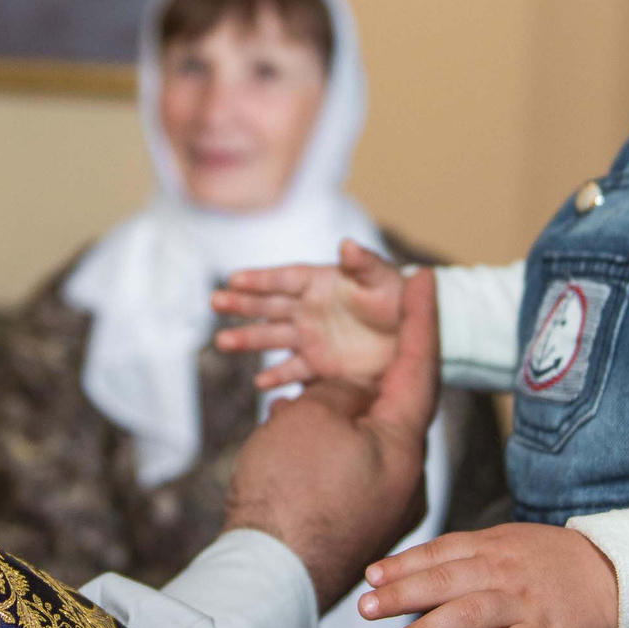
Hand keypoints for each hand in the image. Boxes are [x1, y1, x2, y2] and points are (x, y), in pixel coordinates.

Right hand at [213, 239, 407, 387]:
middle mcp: (309, 308)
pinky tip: (259, 384)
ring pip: (274, 337)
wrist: (413, 337)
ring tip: (222, 342)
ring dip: (248, 338)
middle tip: (215, 302)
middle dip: (243, 304)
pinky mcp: (319, 364)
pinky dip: (278, 377)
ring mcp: (311, 337)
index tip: (234, 279)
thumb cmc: (399, 300)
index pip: (285, 278)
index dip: (261, 279)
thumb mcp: (384, 279)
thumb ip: (364, 263)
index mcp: (321, 282)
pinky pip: (294, 370)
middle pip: (270, 305)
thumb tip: (346, 243)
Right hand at [224, 268, 440, 611]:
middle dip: (362, 375)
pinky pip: (345, 473)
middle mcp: (407, 479)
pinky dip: (321, 449)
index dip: (420, 317)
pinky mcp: (355, 529)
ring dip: (331, 416)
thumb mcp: (314, 417)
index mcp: (406, 444)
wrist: (265, 580)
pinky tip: (287, 440)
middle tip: (342, 346)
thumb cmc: (291, 490)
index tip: (425, 278)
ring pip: (362, 442)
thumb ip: (339, 391)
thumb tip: (347, 398)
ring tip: (294, 403)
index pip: (421, 364)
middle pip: (393, 407)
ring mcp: (383, 510)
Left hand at [360, 523, 619, 627]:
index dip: (403, 565)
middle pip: (444, 581)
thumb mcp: (508, 545)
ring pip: (470, 613)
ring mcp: (523, 602)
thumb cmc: (552, 564)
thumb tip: (412, 572)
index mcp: (491, 547)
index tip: (371, 577)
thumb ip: (465, 557)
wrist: (616, 575)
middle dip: (402, 595)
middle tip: (365, 608)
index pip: (439, 553)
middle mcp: (502, 571)